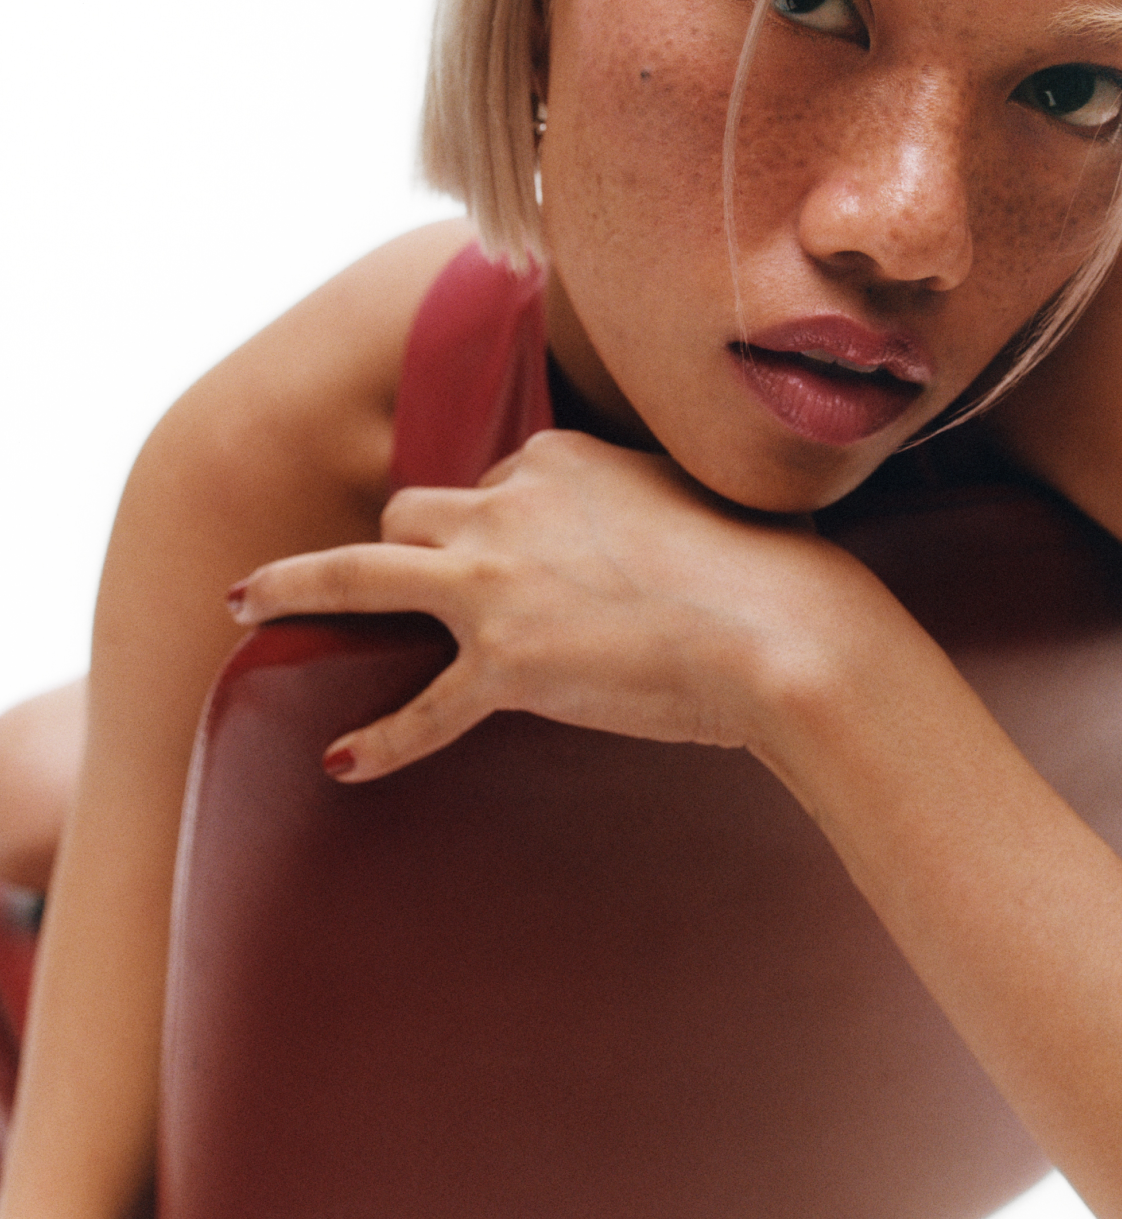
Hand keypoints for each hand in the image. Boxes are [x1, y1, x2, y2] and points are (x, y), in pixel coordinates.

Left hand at [226, 430, 873, 781]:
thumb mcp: (690, 497)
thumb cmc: (761, 565)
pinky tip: (341, 761)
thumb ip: (640, 501)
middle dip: (402, 546)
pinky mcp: (505, 665)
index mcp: (559, 457)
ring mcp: (498, 584)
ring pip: (363, 571)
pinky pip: (422, 709)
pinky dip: (381, 739)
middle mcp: (511, 506)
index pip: (493, 480)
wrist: (781, 627)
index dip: (499, 523)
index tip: (519, 558)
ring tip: (242, 601)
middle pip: (415, 513)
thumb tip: (648, 526)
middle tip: (394, 579)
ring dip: (295, 585)